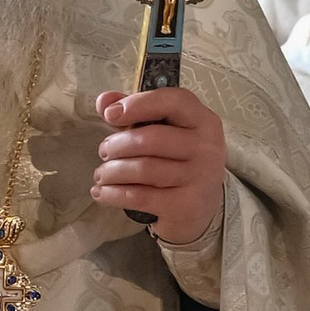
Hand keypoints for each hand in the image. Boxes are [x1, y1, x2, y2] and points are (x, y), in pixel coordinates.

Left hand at [92, 84, 226, 242]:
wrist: (200, 209)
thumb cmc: (178, 163)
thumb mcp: (165, 132)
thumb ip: (136, 112)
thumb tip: (105, 101)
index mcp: (204, 122)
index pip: (173, 101)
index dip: (138, 104)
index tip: (110, 114)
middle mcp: (206, 147)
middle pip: (150, 138)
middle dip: (117, 144)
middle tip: (104, 152)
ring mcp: (199, 178)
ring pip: (142, 168)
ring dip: (111, 171)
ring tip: (102, 174)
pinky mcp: (186, 205)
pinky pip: (140, 196)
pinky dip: (114, 193)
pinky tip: (103, 192)